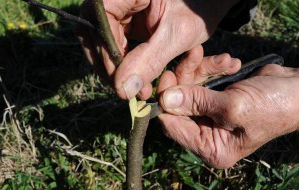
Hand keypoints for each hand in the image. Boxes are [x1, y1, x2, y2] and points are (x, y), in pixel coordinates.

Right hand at [77, 0, 237, 98]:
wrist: (207, 4)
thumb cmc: (199, 9)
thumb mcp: (177, 33)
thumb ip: (150, 60)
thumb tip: (123, 90)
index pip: (100, 20)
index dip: (106, 52)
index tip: (119, 81)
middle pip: (94, 31)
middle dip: (108, 63)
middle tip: (124, 90)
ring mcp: (118, 7)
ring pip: (100, 40)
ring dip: (114, 66)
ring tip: (133, 88)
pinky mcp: (123, 19)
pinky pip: (112, 41)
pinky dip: (121, 61)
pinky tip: (134, 76)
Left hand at [157, 64, 298, 168]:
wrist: (298, 90)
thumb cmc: (272, 106)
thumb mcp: (233, 107)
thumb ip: (196, 103)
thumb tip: (165, 99)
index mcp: (211, 147)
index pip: (174, 126)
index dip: (167, 103)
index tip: (167, 77)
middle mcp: (207, 133)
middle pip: (179, 104)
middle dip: (186, 77)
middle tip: (194, 56)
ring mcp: (211, 114)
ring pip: (190, 87)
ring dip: (204, 69)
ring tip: (227, 60)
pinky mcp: (216, 96)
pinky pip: (203, 80)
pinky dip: (214, 68)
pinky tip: (232, 63)